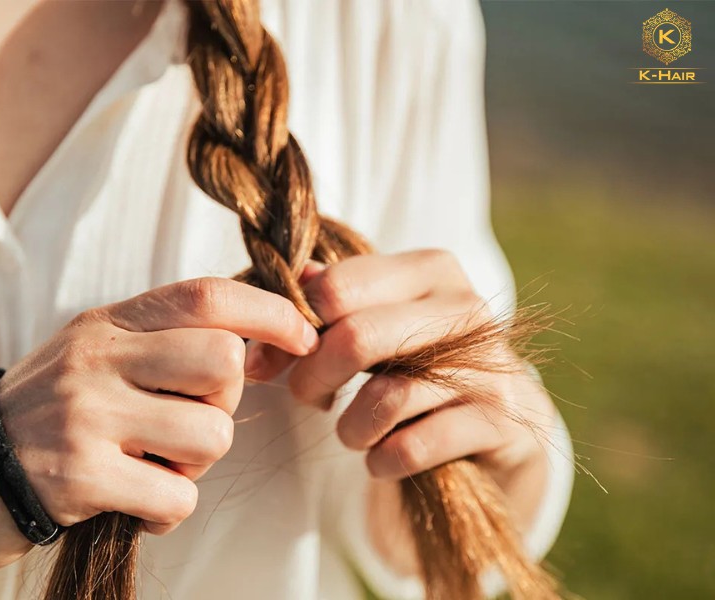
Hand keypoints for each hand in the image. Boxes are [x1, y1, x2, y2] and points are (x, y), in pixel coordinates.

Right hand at [0, 277, 317, 575]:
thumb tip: (259, 342)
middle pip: (222, 361)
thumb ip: (165, 342)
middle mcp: (97, 359)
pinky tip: (134, 501)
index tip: (304, 337)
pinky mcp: (80, 478)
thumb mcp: (97, 357)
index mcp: (108, 324)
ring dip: (194, 463)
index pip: (207, 297)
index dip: (270, 312)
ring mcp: (87, 416)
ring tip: (150, 464)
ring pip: (211, 434)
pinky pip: (178, 496)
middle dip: (224, 400)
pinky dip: (168, 508)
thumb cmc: (45, 416)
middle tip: (186, 419)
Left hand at [246, 250, 556, 540]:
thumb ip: (326, 306)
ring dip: (351, 428)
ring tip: (353, 432)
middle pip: (358, 337)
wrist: (491, 429)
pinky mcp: (499, 422)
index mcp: (430, 270)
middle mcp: (465, 307)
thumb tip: (277, 304)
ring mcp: (488, 365)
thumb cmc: (418, 367)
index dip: (292, 329)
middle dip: (313, 378)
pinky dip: (383, 460)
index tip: (275, 360)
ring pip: (386, 397)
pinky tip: (383, 457)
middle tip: (309, 397)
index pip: (339, 287)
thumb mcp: (374, 325)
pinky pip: (413, 447)